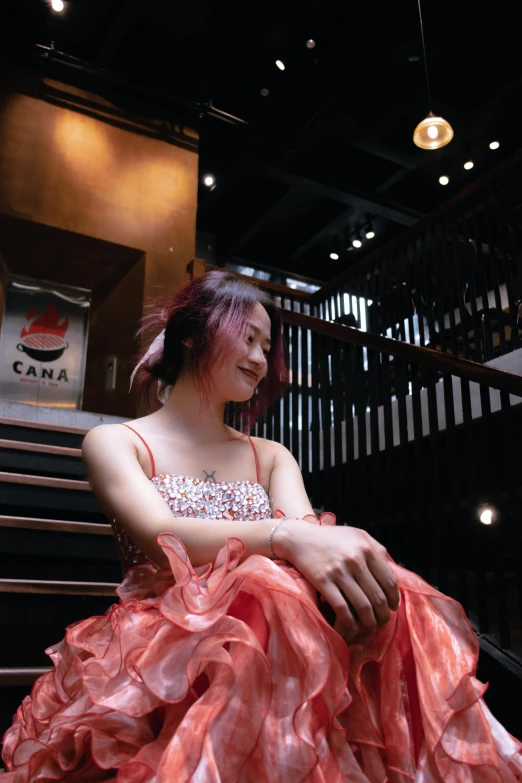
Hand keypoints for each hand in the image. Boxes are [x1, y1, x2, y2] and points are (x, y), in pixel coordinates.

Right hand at [273, 519, 399, 641]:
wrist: (299, 538)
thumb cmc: (330, 538)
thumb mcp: (357, 536)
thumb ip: (376, 551)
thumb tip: (392, 576)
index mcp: (367, 548)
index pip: (389, 582)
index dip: (393, 599)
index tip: (392, 607)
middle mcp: (356, 559)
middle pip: (378, 597)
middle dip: (383, 615)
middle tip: (381, 621)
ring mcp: (339, 571)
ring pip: (363, 607)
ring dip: (369, 622)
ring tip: (369, 626)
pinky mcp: (323, 581)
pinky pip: (342, 609)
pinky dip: (349, 623)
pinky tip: (350, 626)